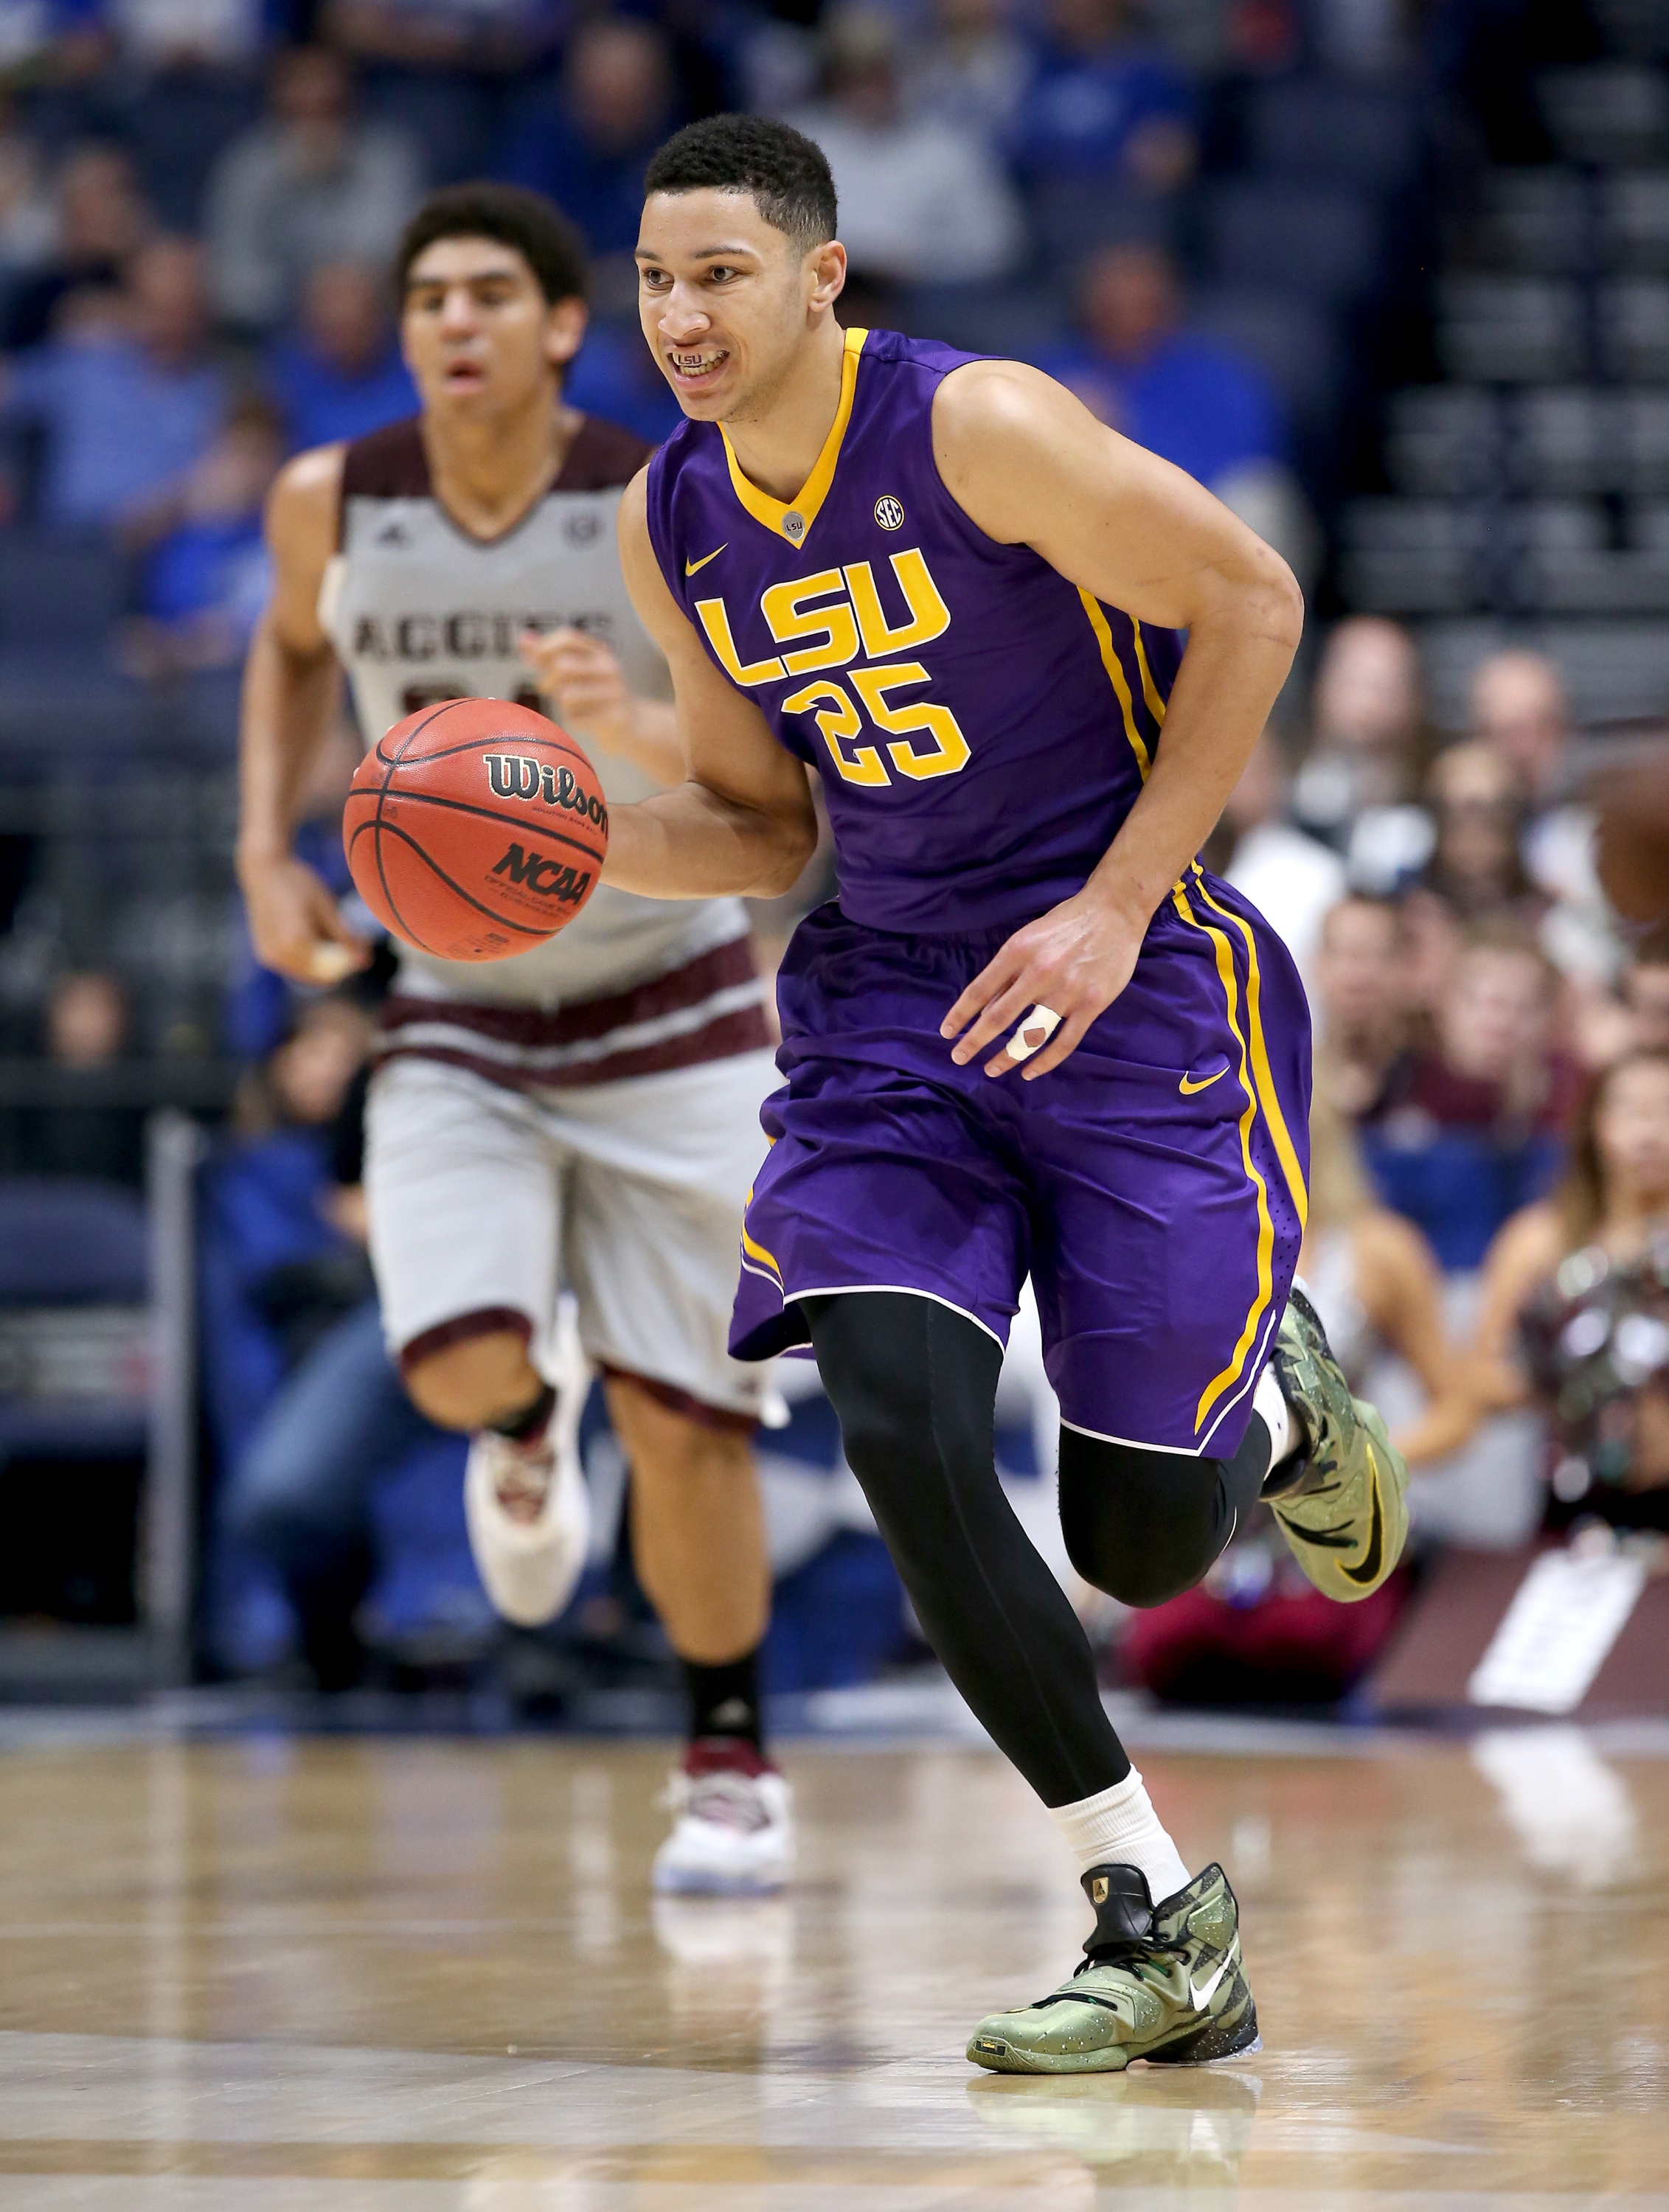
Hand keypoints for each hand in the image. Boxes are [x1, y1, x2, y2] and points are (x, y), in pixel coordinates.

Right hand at [238, 849, 368, 983]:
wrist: (264, 870)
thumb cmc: (298, 883)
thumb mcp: (327, 908)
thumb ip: (345, 937)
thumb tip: (366, 961)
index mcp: (295, 943)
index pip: (331, 971)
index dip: (349, 963)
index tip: (364, 947)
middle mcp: (278, 956)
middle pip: (319, 975)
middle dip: (337, 963)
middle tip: (351, 939)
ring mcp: (269, 957)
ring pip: (307, 971)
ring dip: (323, 960)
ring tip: (325, 927)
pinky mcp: (265, 954)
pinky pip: (294, 964)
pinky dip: (308, 955)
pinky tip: (311, 930)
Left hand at [519, 625, 631, 751]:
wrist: (632, 726)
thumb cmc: (595, 696)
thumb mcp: (575, 672)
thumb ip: (548, 656)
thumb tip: (522, 638)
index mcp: (599, 652)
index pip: (568, 638)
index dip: (545, 647)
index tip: (534, 661)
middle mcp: (608, 668)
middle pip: (563, 667)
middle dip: (547, 681)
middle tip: (547, 690)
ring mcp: (614, 692)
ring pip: (568, 695)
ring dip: (561, 703)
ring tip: (570, 706)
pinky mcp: (614, 717)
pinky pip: (577, 718)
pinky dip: (573, 721)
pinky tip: (584, 720)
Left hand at [940, 886, 1144, 1079]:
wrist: (1114, 911)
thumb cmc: (1065, 923)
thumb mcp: (1027, 938)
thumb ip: (1006, 974)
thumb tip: (983, 1011)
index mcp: (1017, 951)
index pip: (979, 990)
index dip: (960, 1015)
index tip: (947, 1033)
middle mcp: (1039, 972)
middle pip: (999, 1017)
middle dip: (974, 1042)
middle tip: (959, 1058)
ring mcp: (1067, 990)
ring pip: (1031, 1036)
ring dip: (1007, 1057)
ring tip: (992, 1069)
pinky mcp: (1092, 1004)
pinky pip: (1065, 1042)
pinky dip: (1045, 1062)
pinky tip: (1029, 1071)